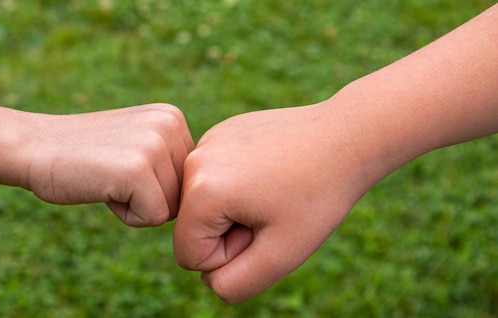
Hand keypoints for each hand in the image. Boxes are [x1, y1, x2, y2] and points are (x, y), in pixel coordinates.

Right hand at [0, 103, 193, 226]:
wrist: (32, 146)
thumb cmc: (81, 155)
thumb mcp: (136, 141)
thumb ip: (168, 157)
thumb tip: (203, 191)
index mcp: (173, 117)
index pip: (189, 178)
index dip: (155, 186)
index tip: (122, 167)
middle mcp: (170, 124)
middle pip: (183, 194)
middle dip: (149, 197)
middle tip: (112, 174)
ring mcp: (155, 144)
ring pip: (171, 208)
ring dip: (137, 206)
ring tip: (107, 178)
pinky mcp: (138, 169)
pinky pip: (153, 218)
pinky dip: (126, 215)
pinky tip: (102, 188)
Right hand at [173, 104, 371, 302]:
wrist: (347, 136)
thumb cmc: (319, 196)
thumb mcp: (280, 256)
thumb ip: (234, 285)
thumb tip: (208, 278)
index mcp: (202, 192)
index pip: (190, 256)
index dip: (232, 255)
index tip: (266, 227)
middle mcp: (193, 161)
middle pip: (193, 228)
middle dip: (231, 232)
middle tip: (273, 209)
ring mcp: (206, 142)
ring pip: (204, 204)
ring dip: (234, 209)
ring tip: (273, 190)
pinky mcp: (221, 133)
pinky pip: (215, 179)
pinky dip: (239, 184)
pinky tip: (272, 170)